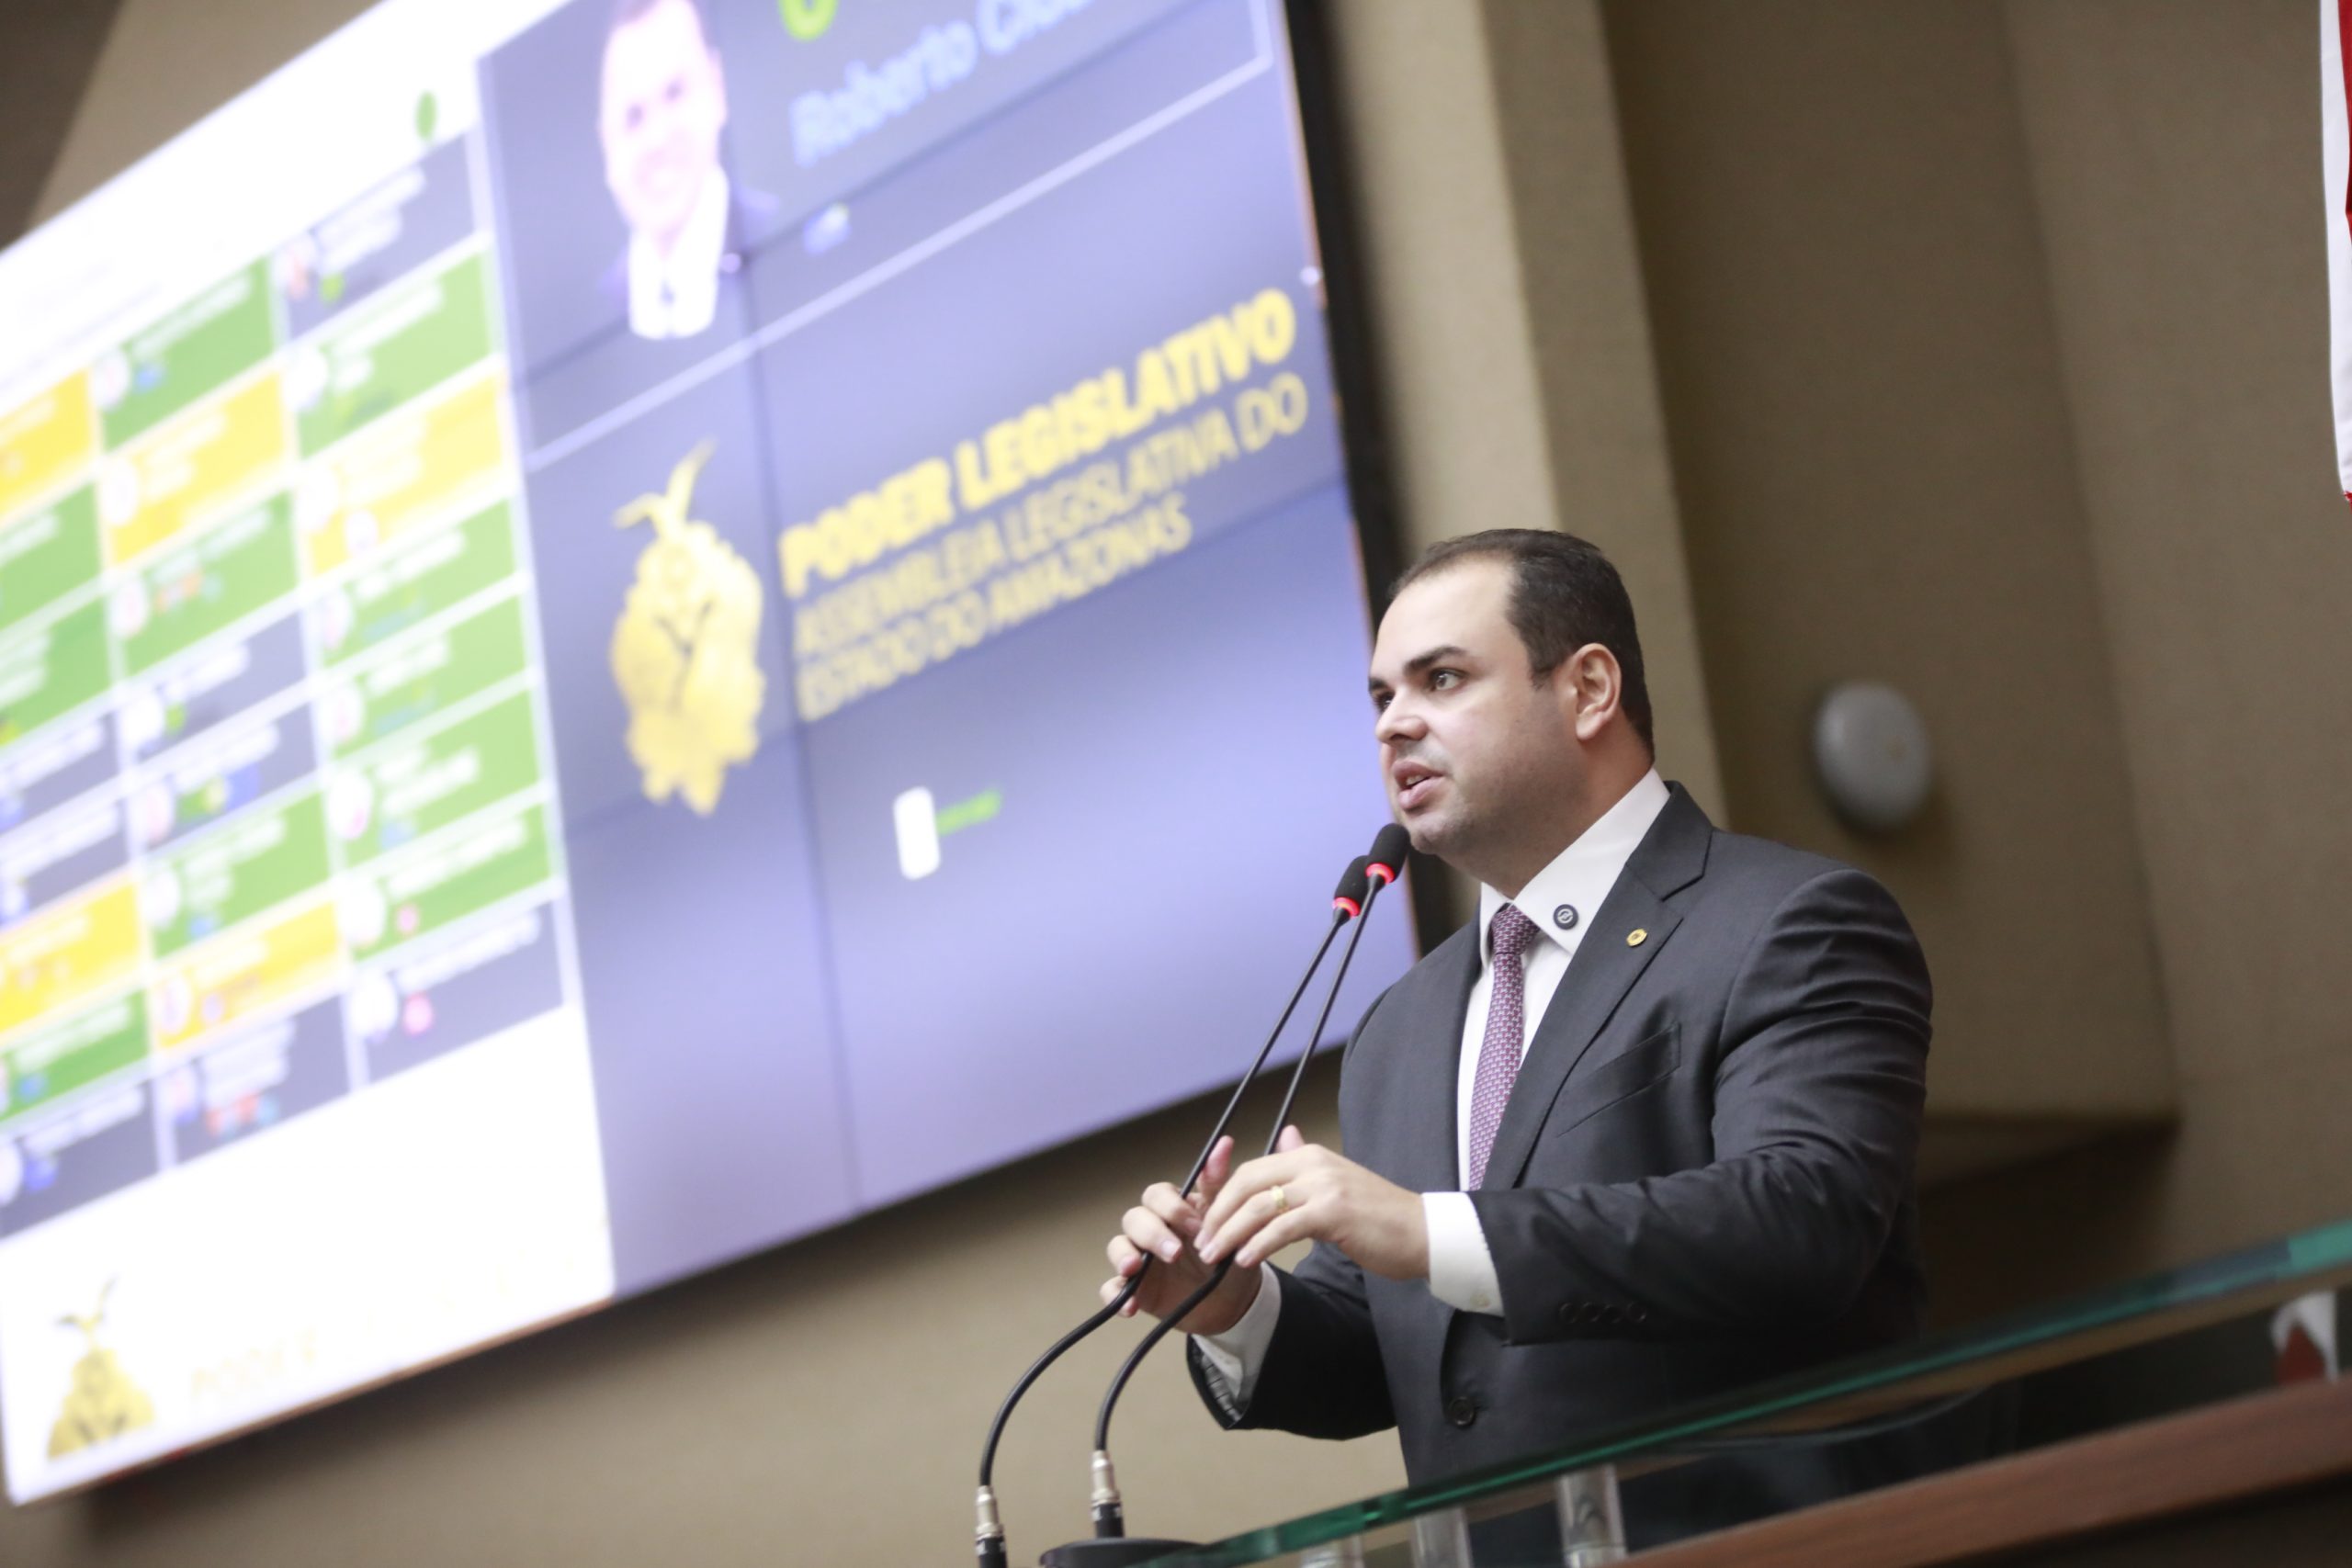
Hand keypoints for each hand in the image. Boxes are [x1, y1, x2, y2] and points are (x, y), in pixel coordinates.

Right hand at [1100, 1136, 1264, 1335]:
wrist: (1233, 1300)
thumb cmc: (1228, 1253)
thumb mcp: (1228, 1220)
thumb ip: (1219, 1185)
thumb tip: (1224, 1143)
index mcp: (1172, 1211)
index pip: (1156, 1195)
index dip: (1170, 1208)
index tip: (1196, 1225)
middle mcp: (1151, 1231)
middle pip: (1134, 1218)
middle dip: (1151, 1233)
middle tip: (1174, 1252)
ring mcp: (1140, 1260)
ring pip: (1117, 1247)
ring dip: (1124, 1256)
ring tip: (1135, 1269)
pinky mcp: (1135, 1290)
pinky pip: (1112, 1289)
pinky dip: (1116, 1296)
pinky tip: (1129, 1307)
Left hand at [1196, 1126, 1429, 1280]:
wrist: (1422, 1232)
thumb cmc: (1379, 1217)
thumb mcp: (1337, 1183)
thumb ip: (1305, 1165)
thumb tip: (1285, 1136)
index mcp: (1310, 1155)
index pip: (1251, 1170)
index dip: (1222, 1197)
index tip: (1207, 1224)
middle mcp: (1313, 1163)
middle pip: (1248, 1184)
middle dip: (1219, 1216)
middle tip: (1202, 1244)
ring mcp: (1324, 1186)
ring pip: (1260, 1206)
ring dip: (1231, 1234)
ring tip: (1214, 1257)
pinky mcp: (1333, 1212)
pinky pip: (1283, 1227)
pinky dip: (1259, 1244)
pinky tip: (1246, 1261)